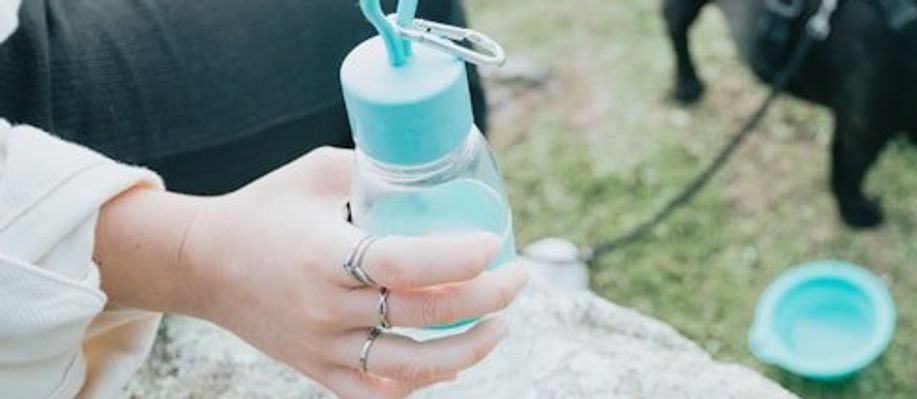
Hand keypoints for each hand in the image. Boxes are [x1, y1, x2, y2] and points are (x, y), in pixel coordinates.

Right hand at [97, 147, 527, 397]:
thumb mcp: (320, 172)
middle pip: (420, 315)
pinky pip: (378, 393)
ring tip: (499, 327)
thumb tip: (441, 166)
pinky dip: (421, 384)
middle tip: (517, 276)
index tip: (492, 243)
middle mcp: (325, 307)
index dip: (456, 259)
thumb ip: (378, 171)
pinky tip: (452, 361)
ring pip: (409, 367)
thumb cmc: (267, 208)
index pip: (402, 264)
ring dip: (466, 352)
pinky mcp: (318, 371)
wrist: (201, 264)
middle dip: (485, 299)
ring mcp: (322, 347)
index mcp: (324, 254)